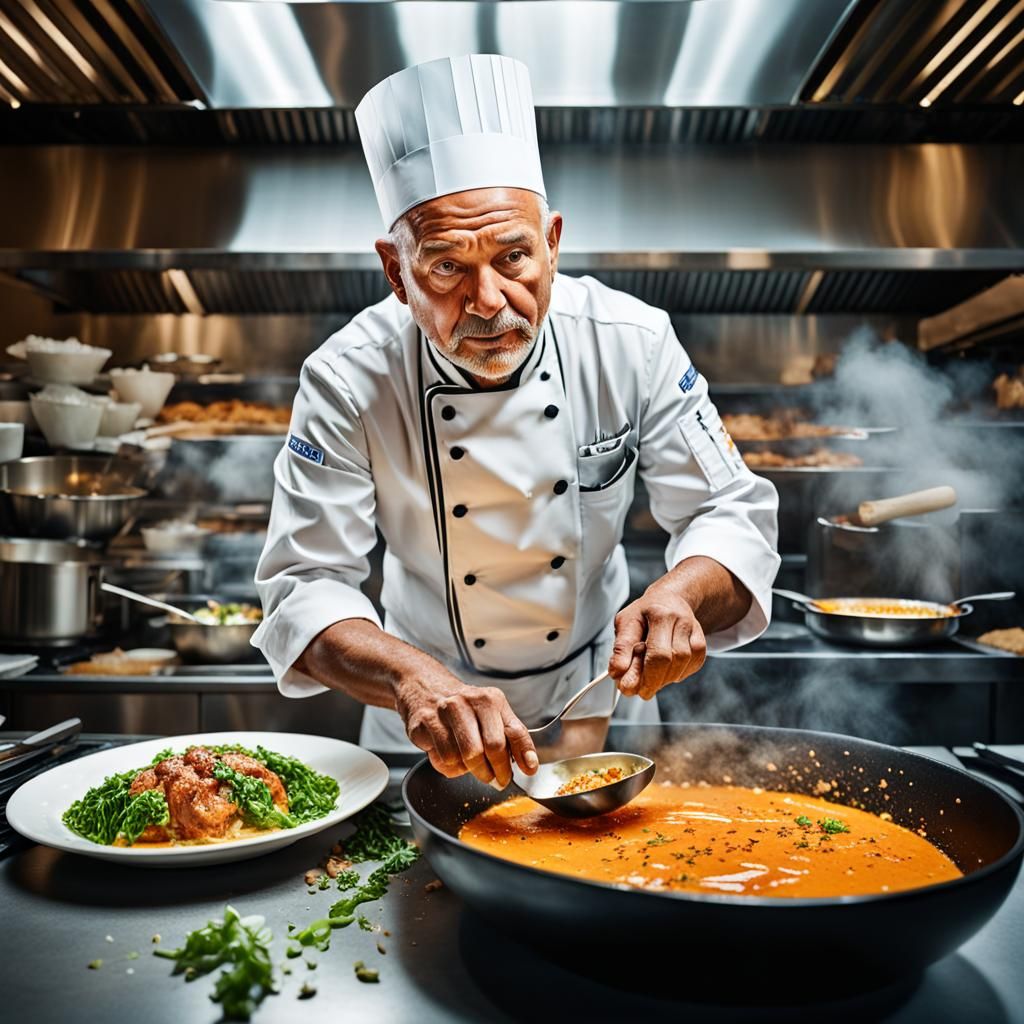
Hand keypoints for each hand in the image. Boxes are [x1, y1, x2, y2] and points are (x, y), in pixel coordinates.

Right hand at [394, 666, 537, 786]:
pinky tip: (449, 754)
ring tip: (466, 761)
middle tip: (492, 778)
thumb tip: (530, 765)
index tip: (516, 775)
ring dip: (467, 769)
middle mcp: (467, 702)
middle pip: (486, 750)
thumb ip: (515, 737)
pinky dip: (449, 767)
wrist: (425, 687)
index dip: (516, 759)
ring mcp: (443, 711)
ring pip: (462, 758)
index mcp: (490, 699)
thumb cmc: (464, 708)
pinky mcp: (424, 723)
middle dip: (491, 771)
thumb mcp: (494, 713)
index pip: (511, 733)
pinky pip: (442, 760)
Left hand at [608, 578, 706, 699]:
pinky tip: (667, 670)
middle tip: (640, 691)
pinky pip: (693, 664)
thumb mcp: (625, 623)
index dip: (640, 673)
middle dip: (653, 680)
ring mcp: (692, 629)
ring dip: (665, 678)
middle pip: (669, 658)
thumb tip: (617, 673)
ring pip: (683, 663)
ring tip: (651, 677)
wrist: (668, 599)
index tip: (627, 687)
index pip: (654, 651)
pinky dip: (679, 673)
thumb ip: (621, 648)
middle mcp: (678, 619)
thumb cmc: (643, 614)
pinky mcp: (701, 640)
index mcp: (657, 613)